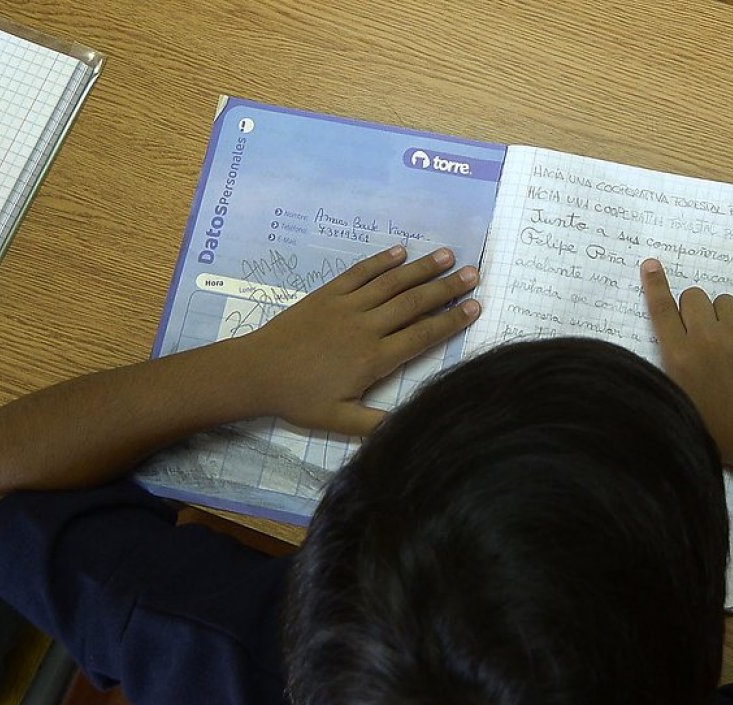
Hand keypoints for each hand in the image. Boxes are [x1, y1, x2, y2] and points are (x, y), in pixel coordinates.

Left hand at [238, 245, 479, 434]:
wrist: (257, 372)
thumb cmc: (299, 400)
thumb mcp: (339, 421)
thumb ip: (377, 424)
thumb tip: (413, 424)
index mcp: (374, 359)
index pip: (422, 335)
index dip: (451, 321)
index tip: (475, 308)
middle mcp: (366, 327)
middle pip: (414, 303)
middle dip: (446, 288)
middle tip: (473, 274)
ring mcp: (347, 307)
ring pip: (391, 283)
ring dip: (421, 269)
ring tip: (446, 256)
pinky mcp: (327, 294)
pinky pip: (360, 274)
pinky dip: (381, 262)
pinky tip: (400, 253)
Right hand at [640, 258, 732, 478]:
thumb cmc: (720, 430)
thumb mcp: (682, 401)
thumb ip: (676, 368)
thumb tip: (678, 344)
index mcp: (679, 356)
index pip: (661, 310)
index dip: (655, 285)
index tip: (651, 265)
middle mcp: (706, 337)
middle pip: (694, 297)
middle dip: (696, 309)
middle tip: (705, 332)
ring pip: (726, 302)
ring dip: (725, 317)